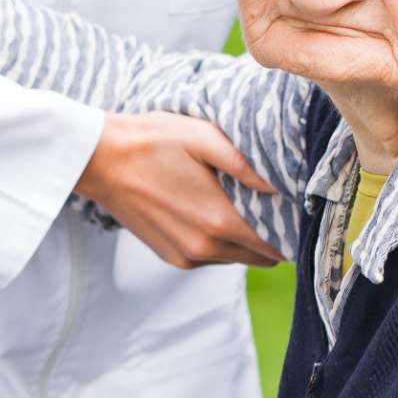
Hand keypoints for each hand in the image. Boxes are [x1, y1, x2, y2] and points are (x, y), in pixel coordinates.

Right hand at [78, 111, 281, 268]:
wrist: (100, 159)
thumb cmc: (152, 141)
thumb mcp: (204, 138)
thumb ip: (245, 164)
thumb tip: (278, 186)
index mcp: (219, 221)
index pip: (275, 243)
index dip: (290, 229)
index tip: (297, 212)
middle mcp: (204, 248)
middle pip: (260, 257)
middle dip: (272, 236)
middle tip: (275, 207)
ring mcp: (186, 255)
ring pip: (237, 259)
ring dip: (246, 241)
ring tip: (246, 209)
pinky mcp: (171, 256)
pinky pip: (212, 258)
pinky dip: (221, 243)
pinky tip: (216, 214)